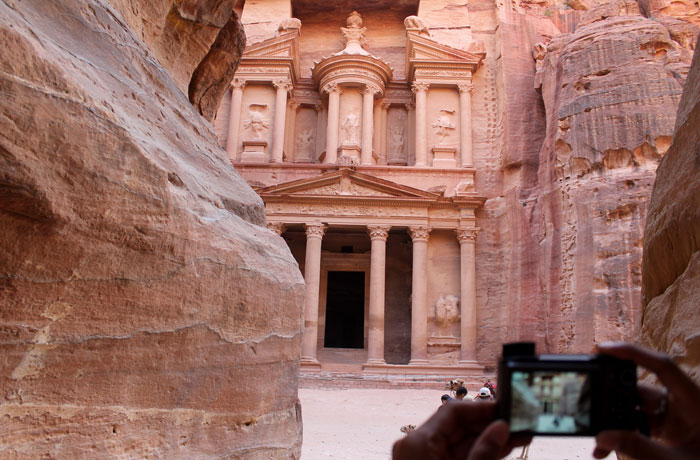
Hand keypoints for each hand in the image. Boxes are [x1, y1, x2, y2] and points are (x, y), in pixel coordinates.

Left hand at [392, 400, 529, 459]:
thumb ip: (482, 454)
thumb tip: (501, 428)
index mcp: (416, 443)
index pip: (452, 411)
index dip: (482, 408)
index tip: (507, 409)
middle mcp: (416, 447)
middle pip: (458, 425)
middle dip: (490, 425)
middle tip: (519, 423)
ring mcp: (424, 458)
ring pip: (461, 441)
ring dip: (489, 439)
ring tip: (519, 435)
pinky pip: (458, 454)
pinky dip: (479, 452)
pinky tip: (502, 447)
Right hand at [593, 342, 699, 459]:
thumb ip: (640, 449)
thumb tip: (603, 437)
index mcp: (694, 401)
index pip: (663, 366)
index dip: (633, 353)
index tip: (603, 349)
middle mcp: (681, 403)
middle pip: (640, 387)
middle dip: (612, 391)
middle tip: (588, 391)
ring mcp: (671, 416)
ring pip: (634, 408)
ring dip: (613, 419)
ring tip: (598, 434)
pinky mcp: (663, 429)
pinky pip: (635, 424)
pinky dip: (620, 433)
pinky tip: (606, 445)